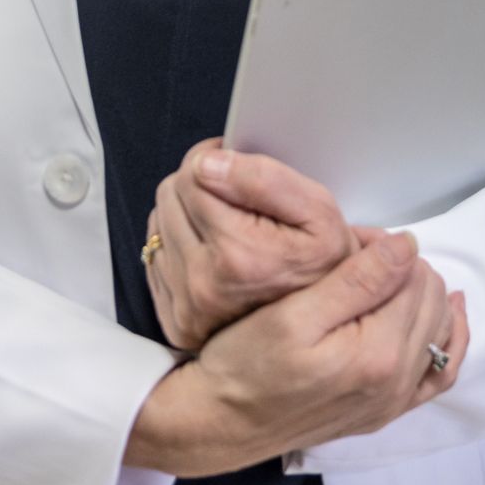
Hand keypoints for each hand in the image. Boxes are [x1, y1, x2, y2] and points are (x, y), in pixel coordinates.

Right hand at [126, 233, 469, 478]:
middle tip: (359, 253)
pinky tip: (447, 314)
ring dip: (423, 295)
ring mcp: (395, 402)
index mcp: (379, 354)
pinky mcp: (386, 411)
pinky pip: (440, 374)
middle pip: (431, 302)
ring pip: (441, 332)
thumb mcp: (293, 314)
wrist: (222, 423)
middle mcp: (399, 383)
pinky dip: (449, 339)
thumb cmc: (246, 364)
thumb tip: (407, 245)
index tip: (351, 239)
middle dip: (404, 268)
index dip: (387, 248)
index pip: (414, 278)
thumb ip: (356, 280)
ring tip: (389, 273)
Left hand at [145, 140, 355, 351]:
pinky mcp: (176, 323)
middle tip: (231, 191)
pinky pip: (154, 260)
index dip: (213, 160)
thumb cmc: (329, 263)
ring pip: (158, 225)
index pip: (191, 177)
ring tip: (225, 221)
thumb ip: (264, 179)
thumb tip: (205, 164)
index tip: (235, 164)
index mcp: (237, 255)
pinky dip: (177, 246)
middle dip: (197, 185)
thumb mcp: (319, 211)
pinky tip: (211, 248)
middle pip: (168, 198)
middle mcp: (203, 286)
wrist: (328, 324)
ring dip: (185, 213)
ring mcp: (186, 309)